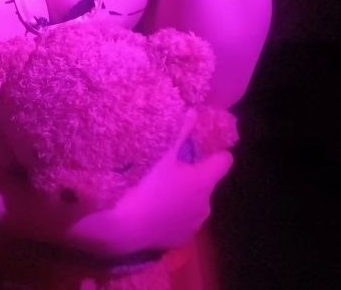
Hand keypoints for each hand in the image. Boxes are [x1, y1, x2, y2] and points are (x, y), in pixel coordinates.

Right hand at [70, 108, 233, 256]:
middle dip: (192, 176)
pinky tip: (153, 210)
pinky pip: (180, 221)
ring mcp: (194, 224)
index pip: (224, 161)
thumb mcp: (161, 154)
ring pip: (193, 204)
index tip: (202, 149)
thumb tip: (193, 110)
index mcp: (204, 180)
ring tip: (158, 190)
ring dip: (182, 197)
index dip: (215, 153)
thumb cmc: (146, 185)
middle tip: (169, 167)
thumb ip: (179, 132)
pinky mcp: (179, 239)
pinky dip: (171, 215)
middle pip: (206, 183)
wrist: (125, 227)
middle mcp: (206, 203)